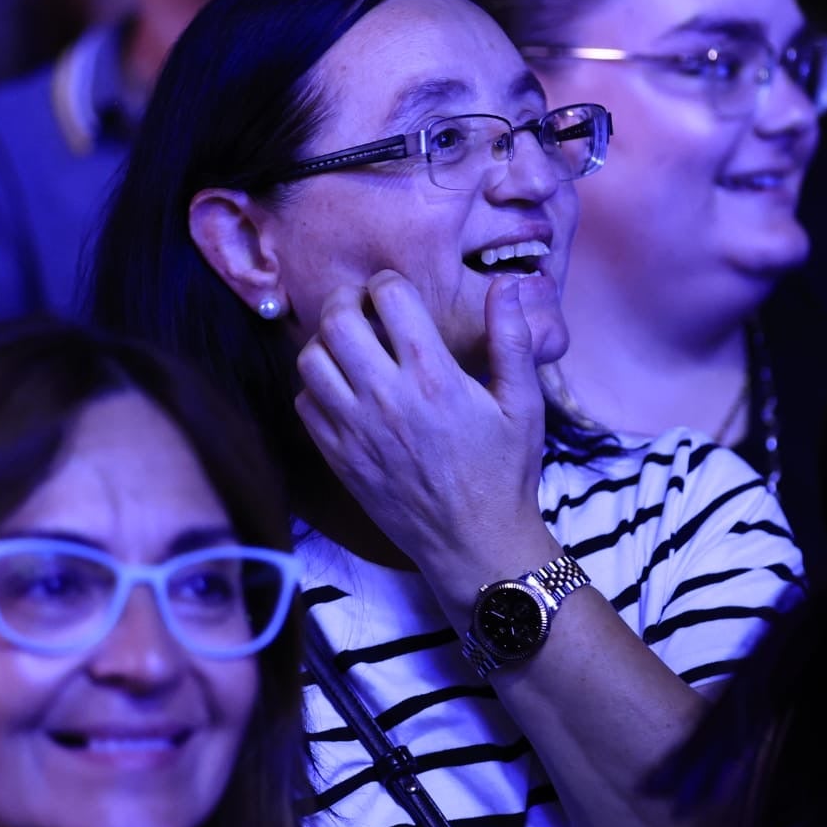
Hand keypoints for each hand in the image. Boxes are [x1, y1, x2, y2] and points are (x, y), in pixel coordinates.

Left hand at [294, 271, 557, 610]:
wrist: (473, 543)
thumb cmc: (503, 472)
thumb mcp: (522, 404)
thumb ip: (511, 340)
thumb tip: (508, 285)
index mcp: (434, 377)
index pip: (390, 298)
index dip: (388, 283)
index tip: (396, 291)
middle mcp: (387, 397)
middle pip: (337, 320)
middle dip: (346, 299)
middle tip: (361, 306)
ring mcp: (355, 429)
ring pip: (310, 359)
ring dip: (325, 341)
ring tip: (348, 344)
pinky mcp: (338, 457)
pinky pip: (304, 402)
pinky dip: (315, 385)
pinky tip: (343, 387)